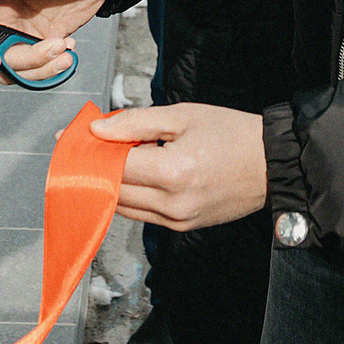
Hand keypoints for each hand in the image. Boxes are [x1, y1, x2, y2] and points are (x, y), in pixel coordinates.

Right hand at [0, 0, 108, 85]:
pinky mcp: (41, 46)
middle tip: (49, 50)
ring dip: (41, 66)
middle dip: (22, 61)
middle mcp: (4, 20)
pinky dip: (52, 67)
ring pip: (16, 68)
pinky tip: (69, 46)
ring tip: (65, 47)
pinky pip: (37, 70)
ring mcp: (22, 36)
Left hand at [92, 103, 267, 228]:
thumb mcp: (183, 116)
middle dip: (93, 168)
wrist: (273, 163)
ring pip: (123, 207)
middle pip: (113, 190)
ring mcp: (178, 220)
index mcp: (173, 172)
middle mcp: (173, 203)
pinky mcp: (183, 227)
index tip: (71, 138)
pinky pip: (142, 214)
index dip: (88, 151)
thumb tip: (97, 130)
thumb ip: (135, 123)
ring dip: (109, 184)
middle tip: (82, 147)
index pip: (114, 166)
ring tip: (106, 158)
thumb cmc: (233, 134)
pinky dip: (130, 195)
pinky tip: (132, 173)